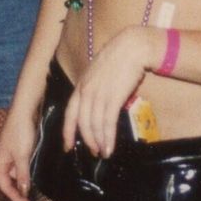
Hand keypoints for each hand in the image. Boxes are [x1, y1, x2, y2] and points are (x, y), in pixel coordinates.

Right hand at [0, 103, 41, 200]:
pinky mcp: (18, 146)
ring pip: (17, 171)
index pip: (5, 186)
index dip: (15, 197)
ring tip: (37, 186)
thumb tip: (23, 191)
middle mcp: (2, 159)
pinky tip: (37, 170)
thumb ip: (22, 174)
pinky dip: (28, 169)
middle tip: (33, 198)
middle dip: (20, 189)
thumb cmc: (20, 132)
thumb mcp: (22, 155)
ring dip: (25, 178)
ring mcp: (9, 152)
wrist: (25, 109)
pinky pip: (22, 163)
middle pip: (10, 180)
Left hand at [62, 25, 157, 156]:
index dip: (67, 132)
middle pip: (82, 123)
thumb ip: (92, 90)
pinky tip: (110, 146)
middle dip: (87, 141)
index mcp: (80, 86)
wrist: (132, 47)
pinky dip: (108, 137)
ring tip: (104, 153)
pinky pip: (108, 123)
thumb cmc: (117, 59)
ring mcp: (99, 95)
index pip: (69, 114)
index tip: (68, 146)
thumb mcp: (97, 73)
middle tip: (93, 152)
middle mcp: (86, 92)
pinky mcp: (114, 98)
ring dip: (99, 142)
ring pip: (95, 126)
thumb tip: (95, 107)